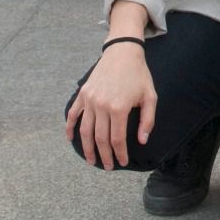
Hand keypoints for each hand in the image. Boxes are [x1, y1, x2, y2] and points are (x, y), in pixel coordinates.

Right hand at [64, 43, 157, 167]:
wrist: (122, 52)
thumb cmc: (139, 75)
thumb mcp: (150, 96)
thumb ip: (147, 120)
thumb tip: (142, 141)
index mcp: (119, 107)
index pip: (117, 139)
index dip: (119, 153)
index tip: (122, 162)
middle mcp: (101, 105)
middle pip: (100, 138)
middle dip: (104, 156)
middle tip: (108, 167)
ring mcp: (90, 100)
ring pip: (85, 131)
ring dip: (87, 148)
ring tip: (92, 161)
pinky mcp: (83, 94)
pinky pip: (73, 114)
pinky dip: (70, 128)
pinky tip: (71, 139)